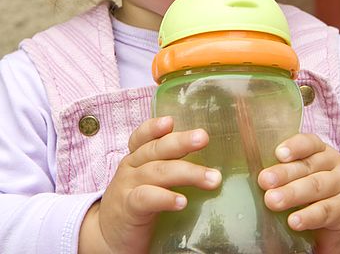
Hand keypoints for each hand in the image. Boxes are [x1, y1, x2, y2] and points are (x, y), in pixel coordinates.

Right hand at [78, 116, 221, 253]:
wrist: (106, 239)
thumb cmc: (136, 205)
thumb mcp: (148, 181)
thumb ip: (168, 167)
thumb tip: (209, 164)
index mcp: (136, 158)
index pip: (142, 137)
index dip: (154, 127)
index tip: (170, 121)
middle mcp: (131, 167)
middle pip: (155, 149)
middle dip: (181, 142)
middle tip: (203, 137)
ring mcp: (128, 187)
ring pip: (157, 172)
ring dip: (188, 172)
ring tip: (212, 178)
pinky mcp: (128, 210)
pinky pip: (147, 199)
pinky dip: (165, 198)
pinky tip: (182, 201)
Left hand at [258, 133, 339, 253]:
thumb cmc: (314, 191)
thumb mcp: (303, 175)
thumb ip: (285, 170)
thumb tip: (257, 175)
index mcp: (320, 150)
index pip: (309, 142)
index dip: (294, 146)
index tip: (278, 153)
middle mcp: (333, 163)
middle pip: (308, 166)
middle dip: (284, 173)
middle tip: (264, 181)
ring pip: (316, 186)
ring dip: (292, 194)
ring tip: (272, 201)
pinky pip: (325, 211)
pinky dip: (308, 216)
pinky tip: (293, 221)